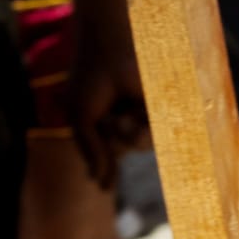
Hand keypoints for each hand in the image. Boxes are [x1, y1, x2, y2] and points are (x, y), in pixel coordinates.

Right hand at [67, 15, 147, 190]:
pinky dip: (139, 126)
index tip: (104, 188)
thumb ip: (90, 151)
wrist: (109, 50)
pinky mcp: (156, 111)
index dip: (106, 173)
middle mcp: (123, 124)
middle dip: (114, 141)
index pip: (105, 158)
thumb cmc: (90, 79)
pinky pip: (152, 135)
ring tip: (119, 114)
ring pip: (138, 147)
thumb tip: (98, 185)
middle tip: (109, 118)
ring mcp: (141, 118)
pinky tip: (131, 111)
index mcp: (102, 125)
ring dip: (126, 134)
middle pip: (122, 153)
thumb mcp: (82, 119)